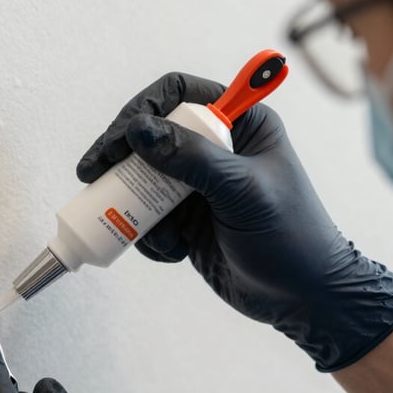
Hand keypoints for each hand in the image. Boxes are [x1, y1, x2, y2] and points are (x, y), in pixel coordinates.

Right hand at [77, 73, 392, 371]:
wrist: (299, 297)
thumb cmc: (288, 236)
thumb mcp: (241, 191)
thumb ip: (191, 158)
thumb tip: (137, 130)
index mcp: (240, 126)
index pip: (179, 96)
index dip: (141, 110)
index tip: (116, 142)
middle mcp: (214, 150)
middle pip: (149, 138)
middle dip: (120, 162)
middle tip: (93, 179)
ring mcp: (196, 187)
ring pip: (141, 182)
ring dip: (134, 209)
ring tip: (158, 237)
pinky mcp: (184, 221)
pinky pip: (146, 219)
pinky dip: (149, 237)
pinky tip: (172, 253)